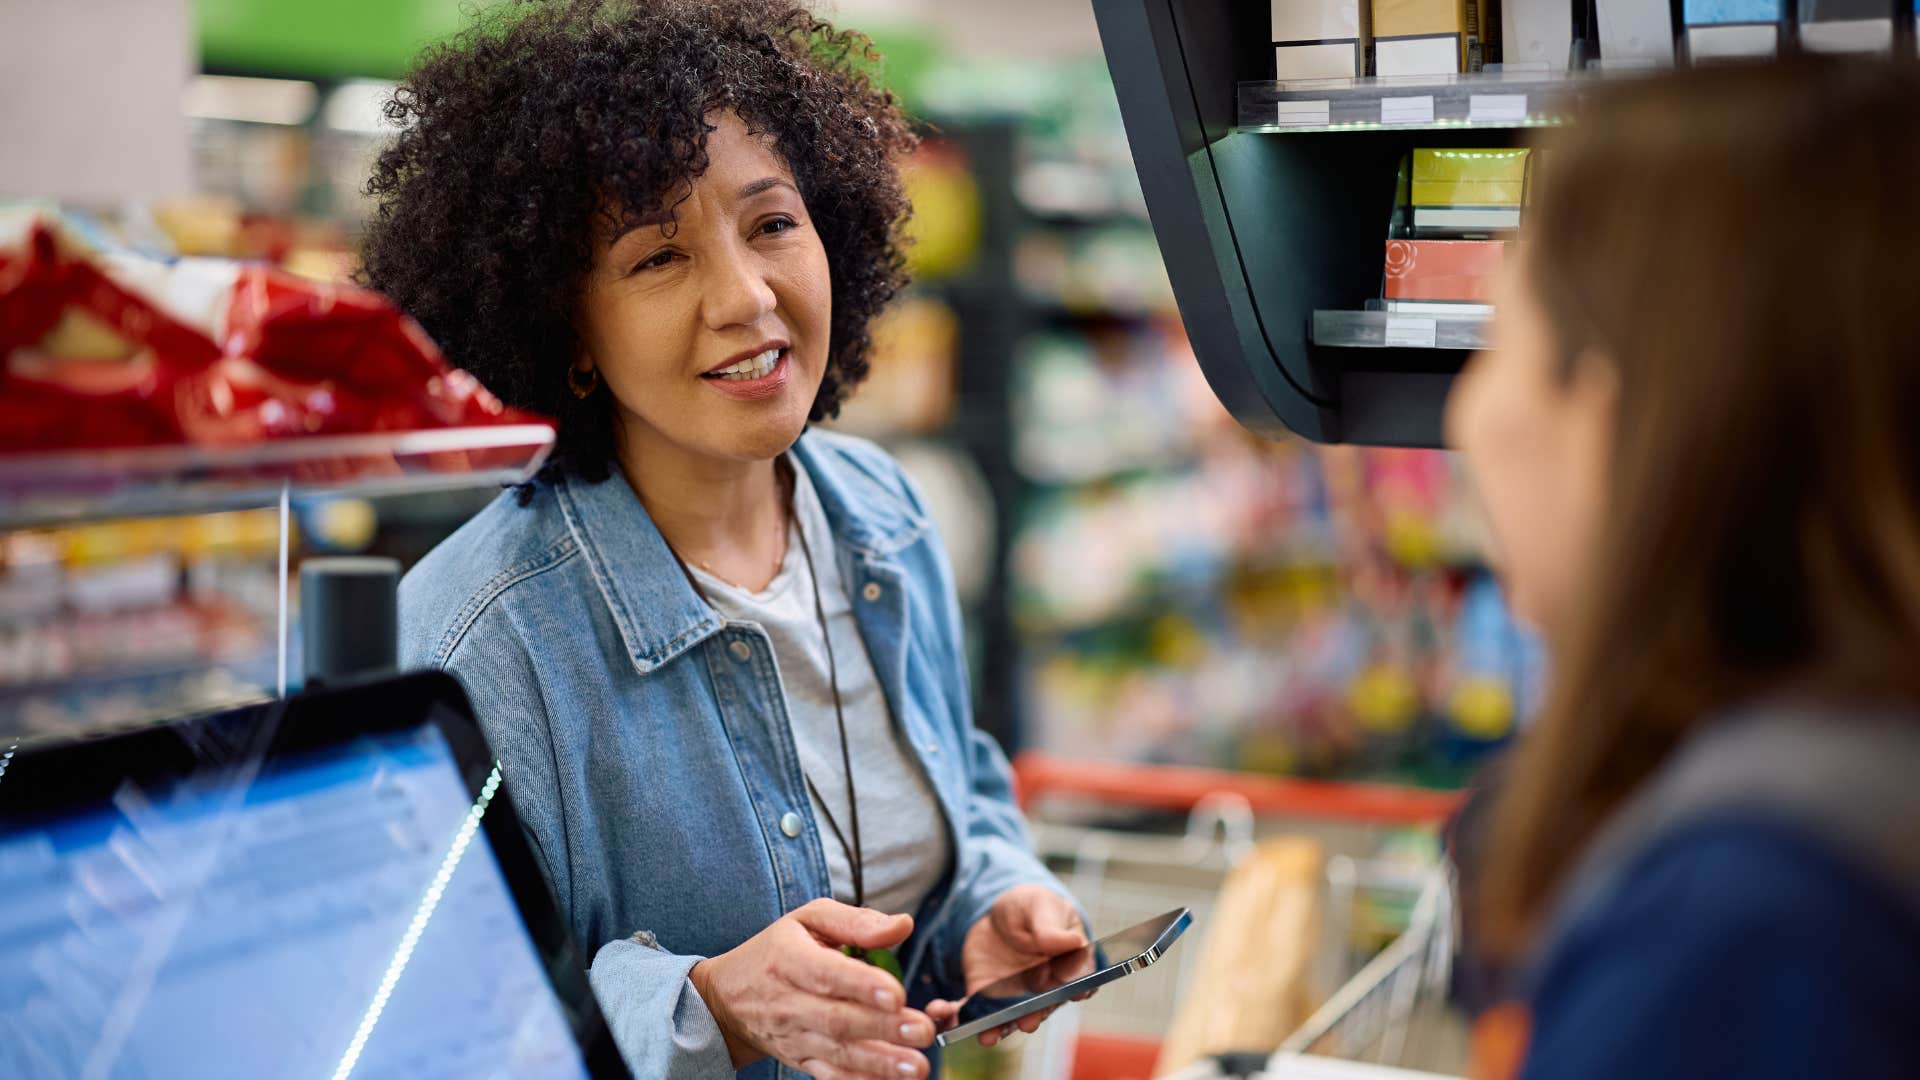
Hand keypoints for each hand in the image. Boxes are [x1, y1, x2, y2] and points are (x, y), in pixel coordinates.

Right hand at [689, 899, 936, 1078]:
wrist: (729, 1000)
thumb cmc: (776, 951)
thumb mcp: (808, 920)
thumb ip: (856, 922)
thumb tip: (902, 925)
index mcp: (789, 960)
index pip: (826, 974)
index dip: (861, 985)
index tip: (895, 994)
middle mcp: (790, 1003)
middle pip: (838, 1019)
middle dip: (883, 1028)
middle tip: (921, 1031)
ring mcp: (796, 1037)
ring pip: (839, 1053)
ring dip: (880, 1063)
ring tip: (916, 1066)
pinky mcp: (803, 1061)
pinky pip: (832, 1076)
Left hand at [924, 884, 1088, 1047]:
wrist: (998, 914)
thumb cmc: (1030, 908)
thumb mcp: (1039, 906)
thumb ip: (1050, 926)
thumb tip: (1071, 941)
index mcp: (1066, 965)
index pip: (1078, 979)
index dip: (1079, 987)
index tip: (1076, 994)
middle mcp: (1042, 989)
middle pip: (1041, 1007)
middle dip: (1034, 1016)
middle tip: (1028, 1022)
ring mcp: (1013, 997)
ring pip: (1007, 1018)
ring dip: (997, 1029)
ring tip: (987, 1036)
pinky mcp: (984, 996)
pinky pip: (971, 1011)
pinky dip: (956, 1017)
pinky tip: (940, 1012)